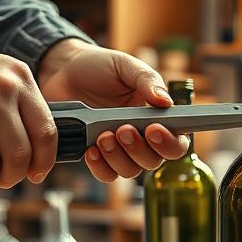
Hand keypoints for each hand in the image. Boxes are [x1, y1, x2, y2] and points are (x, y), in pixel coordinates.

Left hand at [39, 39, 188, 181]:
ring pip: (130, 171)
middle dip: (139, 149)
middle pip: (153, 161)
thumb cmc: (101, 67)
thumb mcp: (126, 66)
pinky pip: (106, 175)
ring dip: (118, 157)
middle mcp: (142, 138)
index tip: (154, 129)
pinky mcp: (97, 155)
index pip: (176, 142)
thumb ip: (147, 80)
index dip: (170, 143)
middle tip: (123, 129)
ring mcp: (120, 150)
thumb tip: (165, 102)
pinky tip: (91, 149)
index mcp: (157, 118)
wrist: (64, 70)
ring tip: (103, 135)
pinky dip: (100, 166)